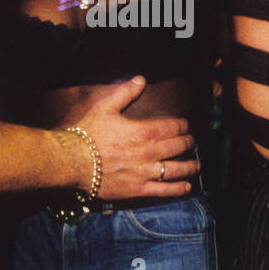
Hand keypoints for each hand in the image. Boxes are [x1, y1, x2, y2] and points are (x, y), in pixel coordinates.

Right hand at [70, 77, 197, 199]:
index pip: (173, 127)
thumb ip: (126, 92)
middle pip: (178, 146)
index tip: (186, 126)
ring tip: (196, 165)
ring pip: (177, 169)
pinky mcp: (138, 189)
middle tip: (192, 142)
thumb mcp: (105, 107)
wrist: (72, 161)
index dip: (183, 125)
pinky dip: (178, 189)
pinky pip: (164, 190)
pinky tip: (187, 187)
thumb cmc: (88, 133)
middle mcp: (149, 152)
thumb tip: (141, 79)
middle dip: (188, 143)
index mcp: (143, 131)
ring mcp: (145, 172)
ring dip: (190, 166)